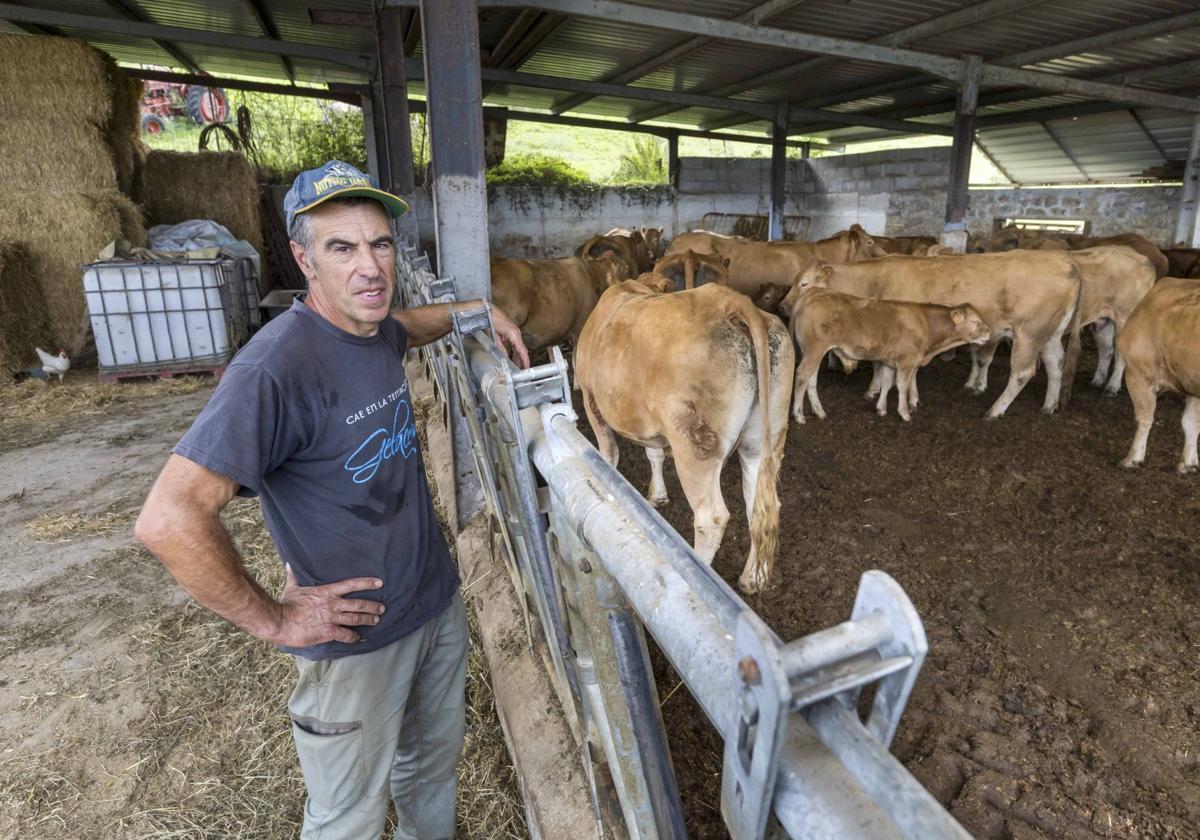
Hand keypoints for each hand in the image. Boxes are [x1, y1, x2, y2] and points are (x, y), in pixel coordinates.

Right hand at [264, 565, 385, 646]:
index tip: (380, 583)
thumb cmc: (286, 604)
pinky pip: (346, 635)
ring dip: (368, 620)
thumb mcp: (292, 587)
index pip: (351, 584)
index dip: (367, 583)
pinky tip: (356, 638)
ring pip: (355, 619)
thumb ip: (294, 576)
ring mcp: (331, 618)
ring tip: (376, 620)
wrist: (280, 621)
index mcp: (326, 592)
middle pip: (358, 604)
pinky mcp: (328, 632)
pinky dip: (353, 637)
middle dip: (372, 606)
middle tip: (382, 608)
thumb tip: (288, 564)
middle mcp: (333, 604)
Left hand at [491, 305, 530, 368]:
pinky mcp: (510, 331)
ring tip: (518, 366)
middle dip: (522, 360)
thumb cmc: (489, 319)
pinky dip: (515, 351)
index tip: (527, 367)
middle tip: (522, 370)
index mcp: (513, 333)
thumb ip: (499, 347)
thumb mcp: (493, 335)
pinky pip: (515, 343)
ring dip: (518, 356)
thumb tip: (504, 357)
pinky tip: (513, 357)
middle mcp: (516, 332)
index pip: (521, 349)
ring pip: (518, 347)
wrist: (486, 309)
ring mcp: (514, 331)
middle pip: (521, 349)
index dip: (524, 360)